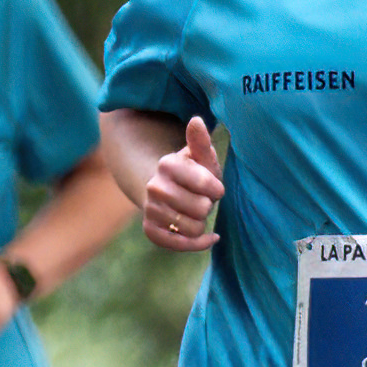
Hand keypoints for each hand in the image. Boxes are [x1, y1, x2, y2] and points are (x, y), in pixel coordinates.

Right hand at [142, 115, 224, 251]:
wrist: (170, 191)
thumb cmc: (194, 172)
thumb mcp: (201, 157)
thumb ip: (201, 141)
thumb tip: (197, 121)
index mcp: (167, 164)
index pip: (208, 186)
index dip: (217, 189)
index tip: (213, 186)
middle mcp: (153, 186)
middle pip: (202, 209)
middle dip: (207, 206)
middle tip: (200, 199)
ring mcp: (150, 210)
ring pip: (193, 228)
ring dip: (201, 223)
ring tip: (194, 211)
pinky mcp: (150, 231)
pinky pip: (181, 245)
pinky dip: (198, 243)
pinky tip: (206, 236)